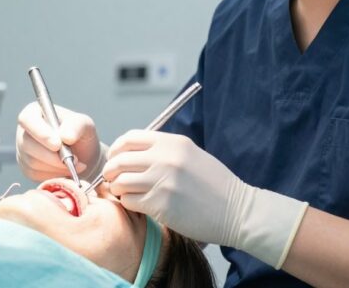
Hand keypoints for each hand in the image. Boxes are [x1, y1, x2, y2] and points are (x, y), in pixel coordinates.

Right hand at [15, 102, 105, 182]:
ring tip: (75, 163)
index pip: (27, 119)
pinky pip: (35, 174)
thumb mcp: (84, 124)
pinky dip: (53, 175)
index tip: (57, 144)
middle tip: (74, 160)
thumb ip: (76, 126)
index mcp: (34, 112)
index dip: (40, 133)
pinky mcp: (26, 168)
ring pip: (32, 162)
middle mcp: (24, 131)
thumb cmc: (81, 135)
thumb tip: (64, 137)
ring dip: (56, 166)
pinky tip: (66, 170)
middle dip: (51, 155)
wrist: (83, 156)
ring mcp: (23, 151)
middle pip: (27, 144)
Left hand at [102, 130, 307, 268]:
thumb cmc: (215, 185)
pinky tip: (138, 204)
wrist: (237, 210)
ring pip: (120, 182)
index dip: (117, 150)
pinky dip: (128, 203)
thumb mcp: (191, 155)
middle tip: (113, 179)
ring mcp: (162, 181)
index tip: (116, 159)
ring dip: (118, 189)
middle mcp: (165, 158)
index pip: (130, 138)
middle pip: (120, 160)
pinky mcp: (160, 205)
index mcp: (173, 142)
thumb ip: (164, 150)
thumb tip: (132, 154)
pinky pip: (129, 201)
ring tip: (126, 193)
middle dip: (111, 171)